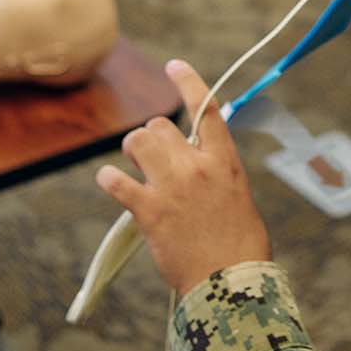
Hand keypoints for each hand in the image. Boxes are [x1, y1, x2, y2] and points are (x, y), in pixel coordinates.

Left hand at [94, 60, 271, 297]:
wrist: (231, 284)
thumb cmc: (241, 247)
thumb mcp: (238, 198)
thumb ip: (215, 175)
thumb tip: (199, 168)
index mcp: (224, 161)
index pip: (206, 108)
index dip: (188, 82)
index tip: (174, 66)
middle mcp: (196, 167)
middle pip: (161, 126)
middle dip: (152, 137)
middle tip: (151, 157)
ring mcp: (171, 187)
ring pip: (137, 142)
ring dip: (132, 151)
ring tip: (133, 166)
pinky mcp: (149, 211)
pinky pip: (115, 181)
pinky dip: (109, 179)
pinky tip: (110, 182)